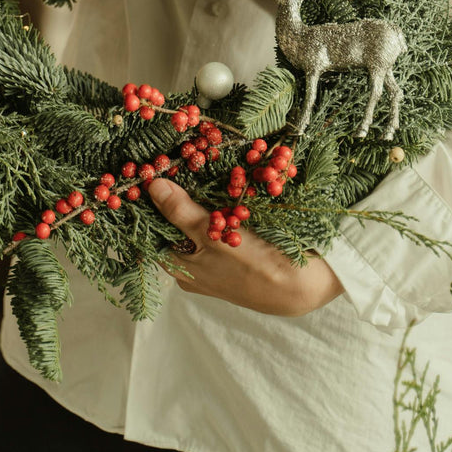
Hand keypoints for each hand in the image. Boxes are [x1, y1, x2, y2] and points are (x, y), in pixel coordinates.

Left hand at [149, 177, 344, 316]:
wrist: (300, 288)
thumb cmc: (252, 266)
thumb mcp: (212, 236)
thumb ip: (180, 212)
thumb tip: (152, 185)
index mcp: (180, 267)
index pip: (153, 230)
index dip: (151, 202)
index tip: (151, 171)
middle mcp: (194, 266)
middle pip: (176, 225)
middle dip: (178, 196)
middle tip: (179, 162)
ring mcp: (216, 261)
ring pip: (200, 224)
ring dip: (202, 199)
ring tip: (200, 168)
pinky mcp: (236, 254)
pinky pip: (220, 226)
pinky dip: (220, 208)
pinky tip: (225, 188)